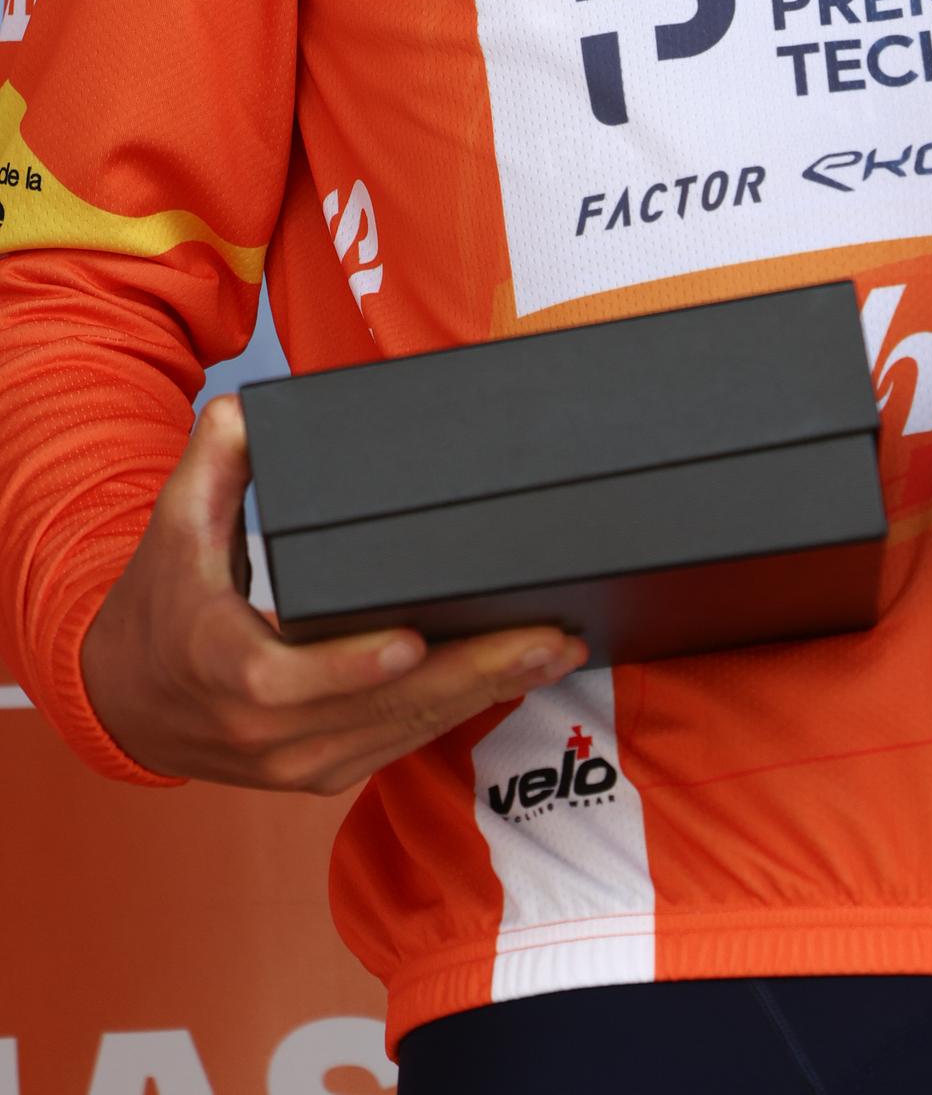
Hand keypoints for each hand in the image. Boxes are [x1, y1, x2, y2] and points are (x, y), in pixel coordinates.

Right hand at [80, 396, 588, 793]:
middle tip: (545, 638)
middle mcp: (259, 728)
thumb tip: (246, 410)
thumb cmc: (163, 602)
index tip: (410, 644)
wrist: (128, 698)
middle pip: (372, 710)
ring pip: (398, 733)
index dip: (350, 669)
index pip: (284, 681)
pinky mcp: (321, 771)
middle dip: (468, 673)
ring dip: (482, 695)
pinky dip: (456, 714)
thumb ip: (213, 461)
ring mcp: (293, 760)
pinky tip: (512, 679)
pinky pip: (397, 746)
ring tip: (553, 650)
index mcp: (219, 664)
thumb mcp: (174, 525)